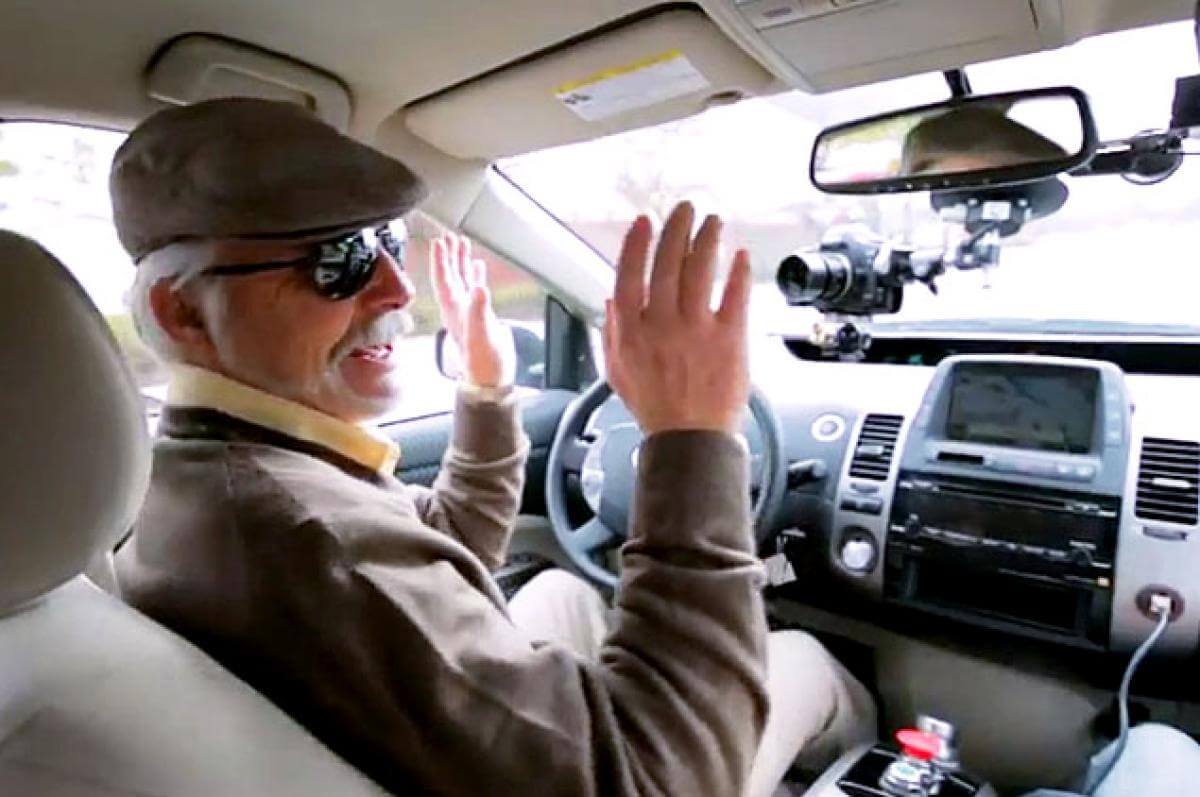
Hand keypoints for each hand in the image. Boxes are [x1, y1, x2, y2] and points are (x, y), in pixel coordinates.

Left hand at [431, 232, 514, 388]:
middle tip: (449, 236)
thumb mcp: (481, 335)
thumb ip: (479, 311)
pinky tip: (478, 267)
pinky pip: (475, 289)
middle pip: (450, 275)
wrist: (491, 379)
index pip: (443, 279)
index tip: (439, 241)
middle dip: (449, 255)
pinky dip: (475, 275)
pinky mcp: (481, 316)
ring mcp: (469, 311)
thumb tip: (479, 287)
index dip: (441, 260)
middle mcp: (458, 308)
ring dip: (460, 261)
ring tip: (462, 243)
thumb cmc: (484, 362)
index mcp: (454, 310)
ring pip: (462, 279)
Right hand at [603, 202, 751, 435]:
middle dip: (677, 229)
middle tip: (685, 210)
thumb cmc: (655, 408)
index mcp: (632, 331)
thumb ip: (612, 332)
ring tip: (713, 222)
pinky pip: (734, 295)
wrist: (689, 439)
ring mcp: (696, 329)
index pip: (630, 274)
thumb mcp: (618, 371)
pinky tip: (740, 256)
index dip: (637, 244)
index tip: (645, 222)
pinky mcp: (729, 338)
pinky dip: (738, 272)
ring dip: (707, 239)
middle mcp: (662, 324)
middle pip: (667, 263)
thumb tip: (611, 299)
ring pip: (700, 270)